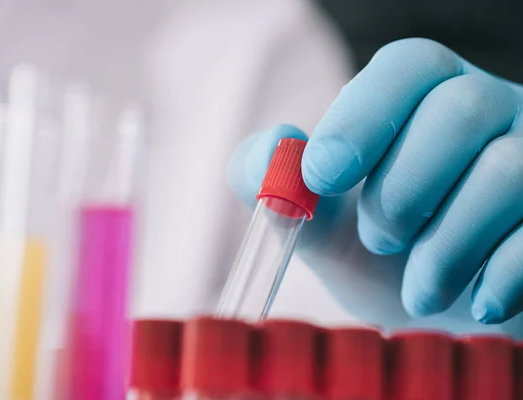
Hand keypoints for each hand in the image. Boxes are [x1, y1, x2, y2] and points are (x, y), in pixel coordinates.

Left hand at [228, 38, 522, 327]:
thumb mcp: (314, 218)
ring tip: (418, 291)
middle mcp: (492, 111)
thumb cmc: (375, 251)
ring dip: (445, 248)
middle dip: (401, 192)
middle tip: (377, 242)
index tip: (320, 178)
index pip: (407, 67)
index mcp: (424, 97)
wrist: (436, 306)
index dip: (359, 118)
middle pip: (459, 111)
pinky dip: (502, 275)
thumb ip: (271, 179)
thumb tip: (272, 145)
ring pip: (507, 171)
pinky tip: (477, 302)